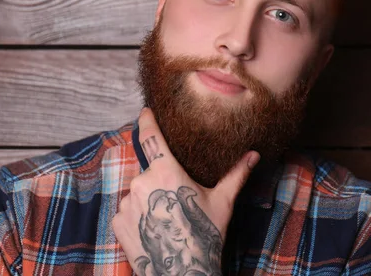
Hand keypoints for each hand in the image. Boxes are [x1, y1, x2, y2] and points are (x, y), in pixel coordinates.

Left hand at [112, 108, 259, 275]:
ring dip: (148, 198)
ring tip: (167, 219)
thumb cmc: (204, 236)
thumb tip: (254, 154)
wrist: (183, 273)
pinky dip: (137, 215)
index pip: (151, 137)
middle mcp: (141, 182)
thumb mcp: (222, 202)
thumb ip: (235, 174)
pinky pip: (126, 210)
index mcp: (165, 171)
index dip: (147, 120)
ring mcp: (126, 203)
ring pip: (137, 191)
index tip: (144, 111)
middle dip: (160, 179)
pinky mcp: (117, 221)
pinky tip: (154, 229)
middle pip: (148, 170)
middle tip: (175, 198)